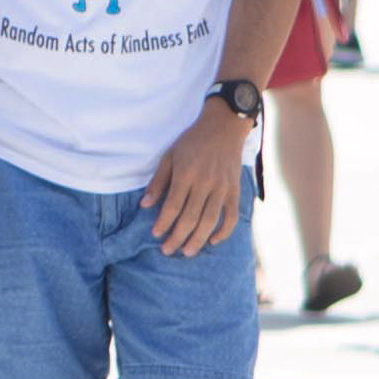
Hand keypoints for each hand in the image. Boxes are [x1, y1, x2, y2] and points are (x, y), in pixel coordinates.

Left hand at [140, 104, 255, 253]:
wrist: (224, 126)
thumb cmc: (192, 141)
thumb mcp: (170, 155)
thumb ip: (158, 181)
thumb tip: (144, 205)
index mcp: (186, 173)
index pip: (173, 206)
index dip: (163, 223)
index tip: (155, 235)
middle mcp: (205, 183)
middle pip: (190, 218)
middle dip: (177, 237)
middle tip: (167, 250)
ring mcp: (222, 188)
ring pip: (210, 221)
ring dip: (198, 240)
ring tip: (187, 252)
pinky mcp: (234, 190)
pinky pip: (231, 216)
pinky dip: (224, 231)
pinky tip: (213, 241)